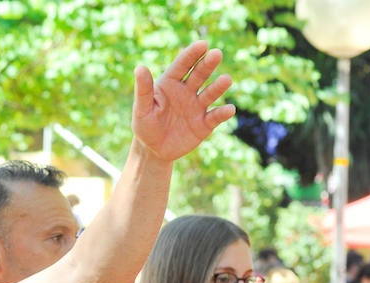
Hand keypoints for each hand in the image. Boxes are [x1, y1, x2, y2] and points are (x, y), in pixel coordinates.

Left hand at [132, 41, 235, 161]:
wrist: (153, 151)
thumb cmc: (145, 126)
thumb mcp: (141, 109)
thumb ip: (143, 90)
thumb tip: (140, 68)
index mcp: (171, 83)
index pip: (183, 65)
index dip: (192, 54)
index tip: (202, 44)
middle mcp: (187, 91)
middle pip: (199, 74)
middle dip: (208, 64)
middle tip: (217, 54)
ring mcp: (197, 106)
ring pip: (210, 93)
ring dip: (218, 87)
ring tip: (226, 80)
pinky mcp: (205, 124)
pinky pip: (215, 117)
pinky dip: (223, 113)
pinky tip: (229, 110)